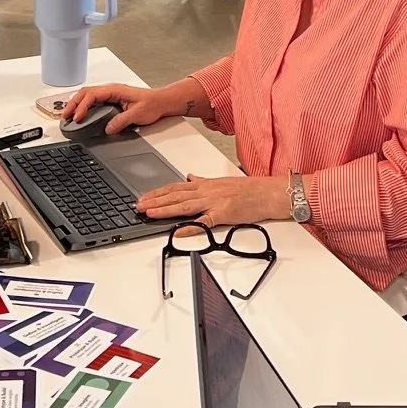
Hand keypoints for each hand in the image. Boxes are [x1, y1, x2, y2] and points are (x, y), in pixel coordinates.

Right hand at [65, 82, 199, 133]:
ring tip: (69, 115)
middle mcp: (111, 90)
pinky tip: (80, 113)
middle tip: (65, 116)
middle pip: (85, 93)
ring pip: (87, 95)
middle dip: (73, 104)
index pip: (92, 95)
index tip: (77, 117)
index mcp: (115, 90)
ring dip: (76, 104)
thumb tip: (108, 128)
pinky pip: (93, 100)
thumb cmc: (152, 103)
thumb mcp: (137, 114)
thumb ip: (122, 121)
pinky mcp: (112, 100)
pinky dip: (83, 105)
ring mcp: (110, 94)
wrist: (162, 101)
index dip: (82, 106)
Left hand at [134, 174, 289, 226]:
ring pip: (185, 206)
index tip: (144, 197)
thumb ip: (203, 180)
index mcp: (205, 184)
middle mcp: (206, 191)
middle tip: (138, 206)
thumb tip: (189, 176)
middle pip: (175, 196)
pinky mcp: (223, 214)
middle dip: (155, 201)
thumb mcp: (222, 180)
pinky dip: (190, 227)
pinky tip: (178, 230)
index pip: (175, 187)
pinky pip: (204, 222)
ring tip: (150, 213)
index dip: (158, 192)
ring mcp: (214, 202)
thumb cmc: (248, 189)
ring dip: (165, 210)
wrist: (267, 192)